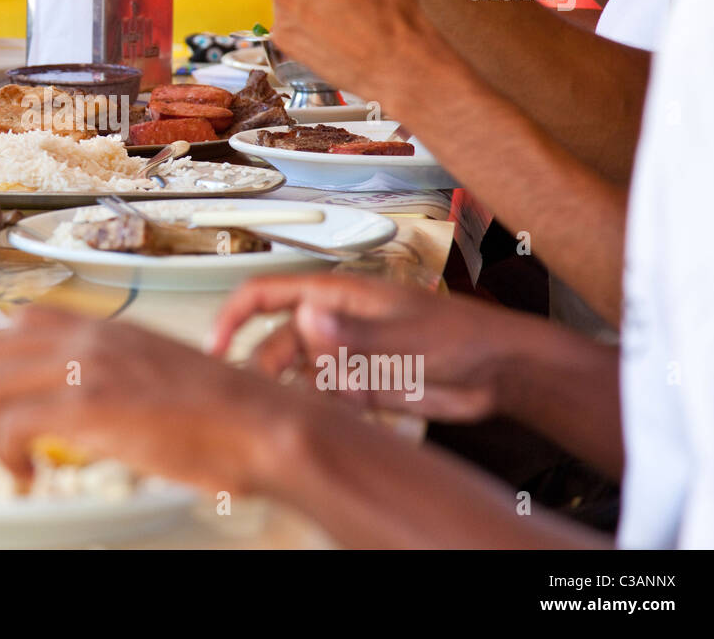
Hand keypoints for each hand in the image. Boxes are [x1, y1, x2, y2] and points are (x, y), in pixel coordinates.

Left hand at [0, 306, 294, 493]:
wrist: (260, 422)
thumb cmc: (225, 412)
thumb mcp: (159, 373)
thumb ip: (118, 375)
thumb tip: (91, 403)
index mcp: (108, 328)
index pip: (24, 322)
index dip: (3, 363)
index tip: (5, 399)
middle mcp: (90, 337)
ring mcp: (87, 368)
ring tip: (11, 460)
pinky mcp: (89, 406)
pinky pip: (14, 424)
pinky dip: (6, 452)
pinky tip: (29, 473)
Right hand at [212, 274, 529, 421]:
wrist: (499, 373)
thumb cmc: (462, 336)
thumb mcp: (405, 336)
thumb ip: (353, 333)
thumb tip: (306, 316)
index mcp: (336, 296)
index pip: (266, 295)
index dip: (233, 315)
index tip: (214, 345)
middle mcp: (332, 324)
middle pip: (274, 343)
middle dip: (264, 370)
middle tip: (262, 401)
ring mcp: (344, 355)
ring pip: (296, 375)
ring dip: (295, 394)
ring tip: (307, 410)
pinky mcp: (358, 386)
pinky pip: (322, 398)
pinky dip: (322, 410)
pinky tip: (340, 419)